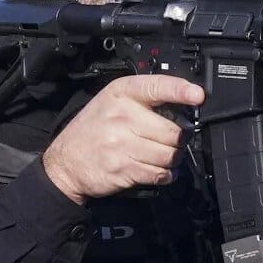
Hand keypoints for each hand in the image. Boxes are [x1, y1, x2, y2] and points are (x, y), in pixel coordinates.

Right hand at [42, 73, 205, 204]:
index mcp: (120, 94)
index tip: (199, 95)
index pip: (157, 86)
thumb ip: (142, 100)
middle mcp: (122, 116)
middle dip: (176, 140)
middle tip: (168, 141)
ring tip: (158, 157)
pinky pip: (158, 173)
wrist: (64, 163)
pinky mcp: (122, 168)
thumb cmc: (92, 131)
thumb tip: (183, 106)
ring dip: (170, 160)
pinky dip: (163, 175)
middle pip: (172, 131)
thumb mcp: (110, 102)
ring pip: (169, 155)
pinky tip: (154, 170)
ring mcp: (121, 144)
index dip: (181, 91)